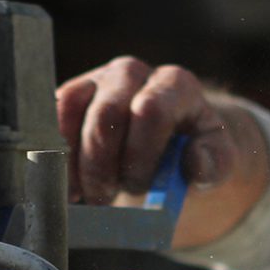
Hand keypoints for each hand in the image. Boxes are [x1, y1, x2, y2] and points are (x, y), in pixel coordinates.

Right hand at [55, 57, 236, 205]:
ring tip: (89, 193)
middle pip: (106, 113)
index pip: (151, 110)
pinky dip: (56, 156)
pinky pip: (52, 119)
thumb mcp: (218, 162)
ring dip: (76, 163)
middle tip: (108, 196)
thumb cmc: (191, 155)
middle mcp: (133, 73)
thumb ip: (216, 162)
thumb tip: (194, 162)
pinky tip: (69, 184)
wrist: (167, 147)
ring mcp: (98, 80)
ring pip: (71, 112)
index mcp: (175, 84)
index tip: (141, 186)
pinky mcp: (72, 95)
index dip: (141, 155)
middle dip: (103, 165)